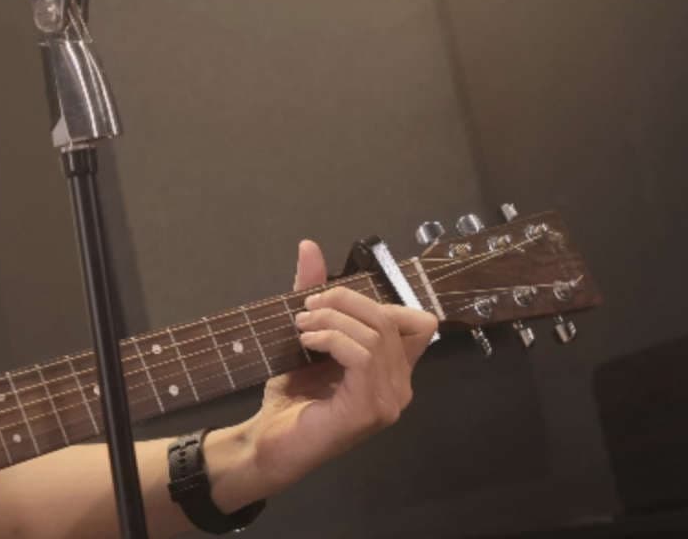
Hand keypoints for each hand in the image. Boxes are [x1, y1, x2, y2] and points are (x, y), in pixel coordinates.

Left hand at [235, 240, 437, 490]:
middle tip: (307, 307)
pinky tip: (307, 342)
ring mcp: (388, 402)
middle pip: (391, 320)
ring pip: (376, 335)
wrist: (269, 442)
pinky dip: (332, 339)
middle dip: (346, 302)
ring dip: (334, 320)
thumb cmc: (291, 395)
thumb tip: (309, 246)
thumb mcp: (306, 336)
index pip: (418, 321)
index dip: (378, 300)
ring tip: (301, 325)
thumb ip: (315, 295)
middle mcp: (400, 386)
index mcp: (393, 370)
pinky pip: (363, 357)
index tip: (331, 300)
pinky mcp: (369, 410)